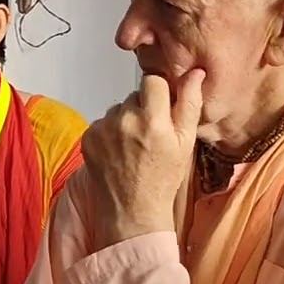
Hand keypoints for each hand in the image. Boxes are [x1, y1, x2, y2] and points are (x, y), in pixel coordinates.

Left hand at [82, 70, 204, 249]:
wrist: (133, 210)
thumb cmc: (163, 178)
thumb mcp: (186, 142)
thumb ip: (189, 104)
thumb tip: (194, 72)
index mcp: (152, 120)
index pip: (153, 80)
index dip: (160, 93)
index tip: (163, 109)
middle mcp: (124, 121)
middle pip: (134, 95)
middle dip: (143, 108)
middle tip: (151, 135)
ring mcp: (103, 129)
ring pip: (117, 109)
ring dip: (125, 120)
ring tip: (134, 146)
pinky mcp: (88, 137)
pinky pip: (102, 122)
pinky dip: (110, 132)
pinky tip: (119, 151)